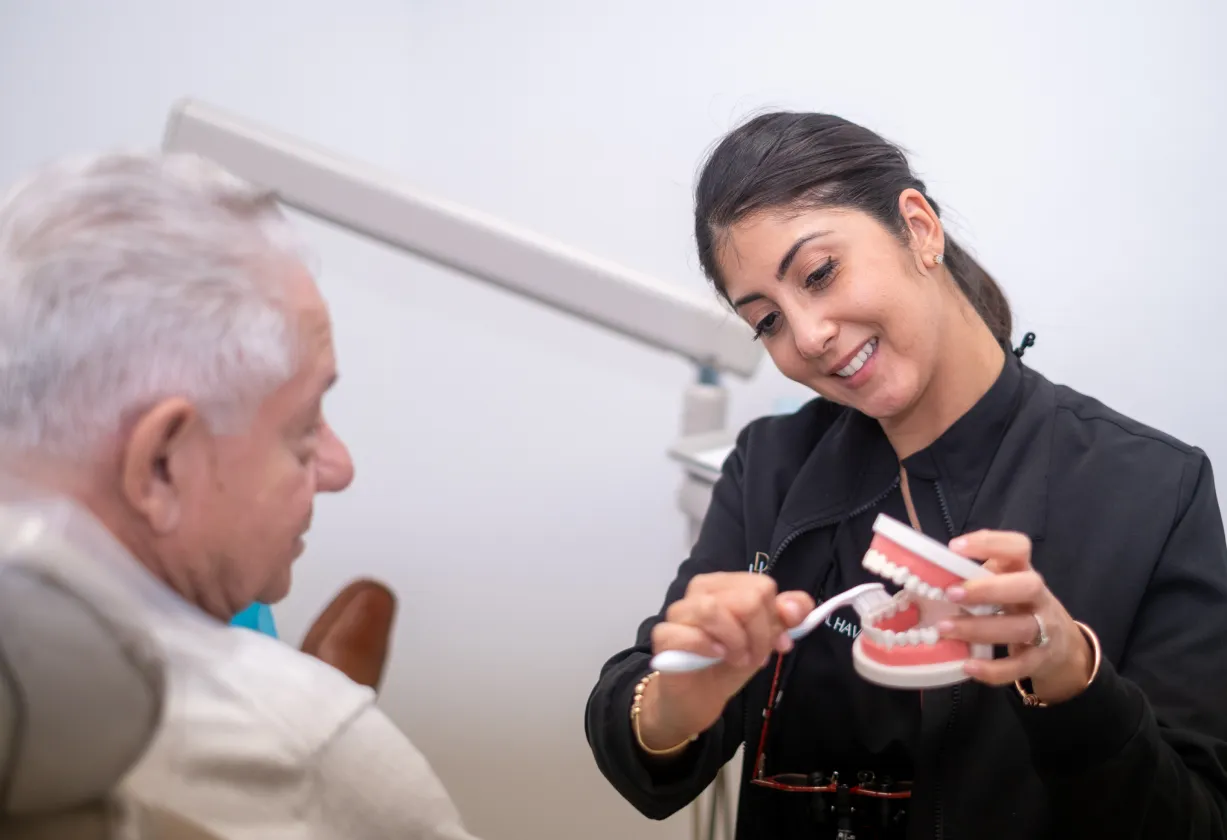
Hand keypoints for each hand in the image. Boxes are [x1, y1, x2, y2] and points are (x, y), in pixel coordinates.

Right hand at [640, 572, 813, 749]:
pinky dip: (709, 649)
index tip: (775, 643)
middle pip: (746, 598)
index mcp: (725, 585)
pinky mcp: (664, 636)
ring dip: (736, 642)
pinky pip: (690, 634)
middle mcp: (700, 591)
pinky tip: (714, 658)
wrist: (697, 699)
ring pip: (715, 609)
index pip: (762, 586)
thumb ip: (784, 619)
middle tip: (752, 656)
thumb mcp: (764, 640)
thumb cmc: (728, 663)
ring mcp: (678, 611)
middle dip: (759, 635)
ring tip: (736, 659)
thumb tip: (796, 607)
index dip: (775, 619)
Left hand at [936, 530, 1092, 704]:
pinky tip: (967, 666)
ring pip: (1020, 627)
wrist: (1061, 646)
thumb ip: (972, 576)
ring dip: (979, 628)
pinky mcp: (1039, 659)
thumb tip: (923, 576)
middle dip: (988, 589)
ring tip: (944, 629)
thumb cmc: (1017, 605)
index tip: (954, 547)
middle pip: (1027, 586)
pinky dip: (993, 669)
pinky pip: (1019, 666)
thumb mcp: (1002, 583)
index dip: (989, 543)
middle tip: (951, 593)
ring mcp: (1044, 629)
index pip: (1018, 547)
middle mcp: (1038, 596)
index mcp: (1023, 570)